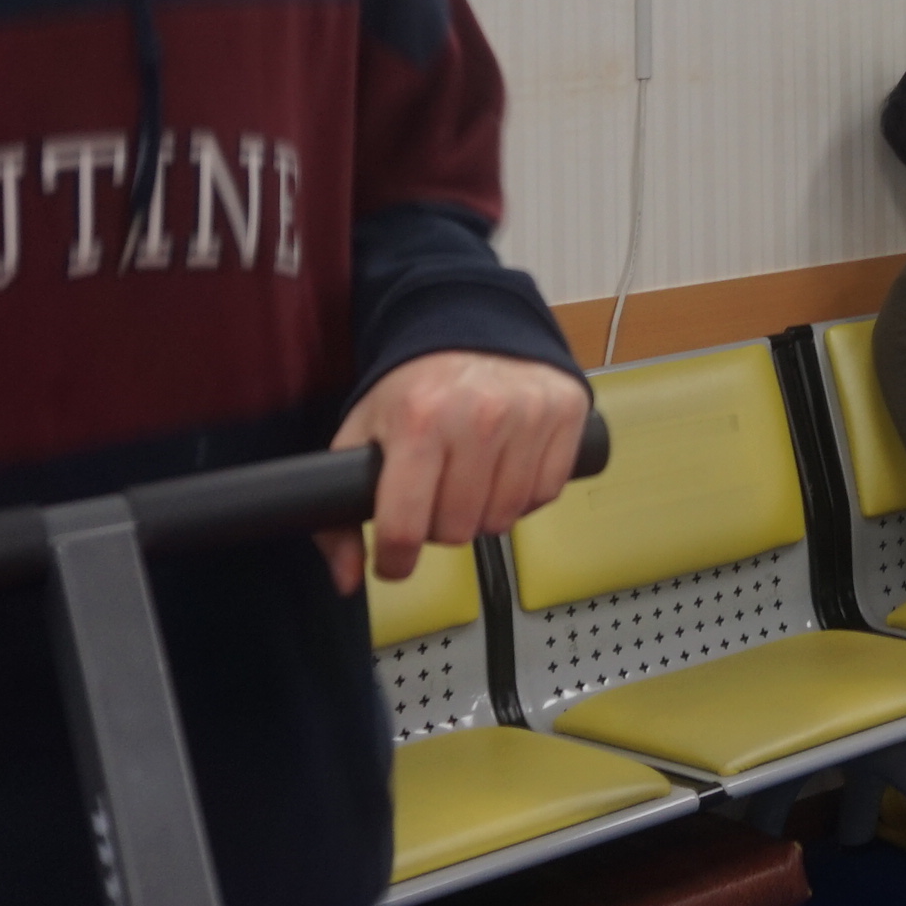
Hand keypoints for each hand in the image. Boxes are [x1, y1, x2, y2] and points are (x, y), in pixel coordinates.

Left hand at [325, 351, 591, 595]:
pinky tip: (506, 472)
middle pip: (459, 530)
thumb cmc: (413, 387)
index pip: (406, 526)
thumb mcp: (361, 435)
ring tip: (470, 485)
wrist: (472, 324)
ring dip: (484, 515)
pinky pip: (545, 494)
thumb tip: (349, 581)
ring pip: (505, 518)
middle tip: (436, 500)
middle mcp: (478, 417)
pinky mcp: (565, 413)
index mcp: (418, 421)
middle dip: (441, 528)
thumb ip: (340, 514)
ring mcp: (528, 415)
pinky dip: (524, 496)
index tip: (394, 561)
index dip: (395, 560)